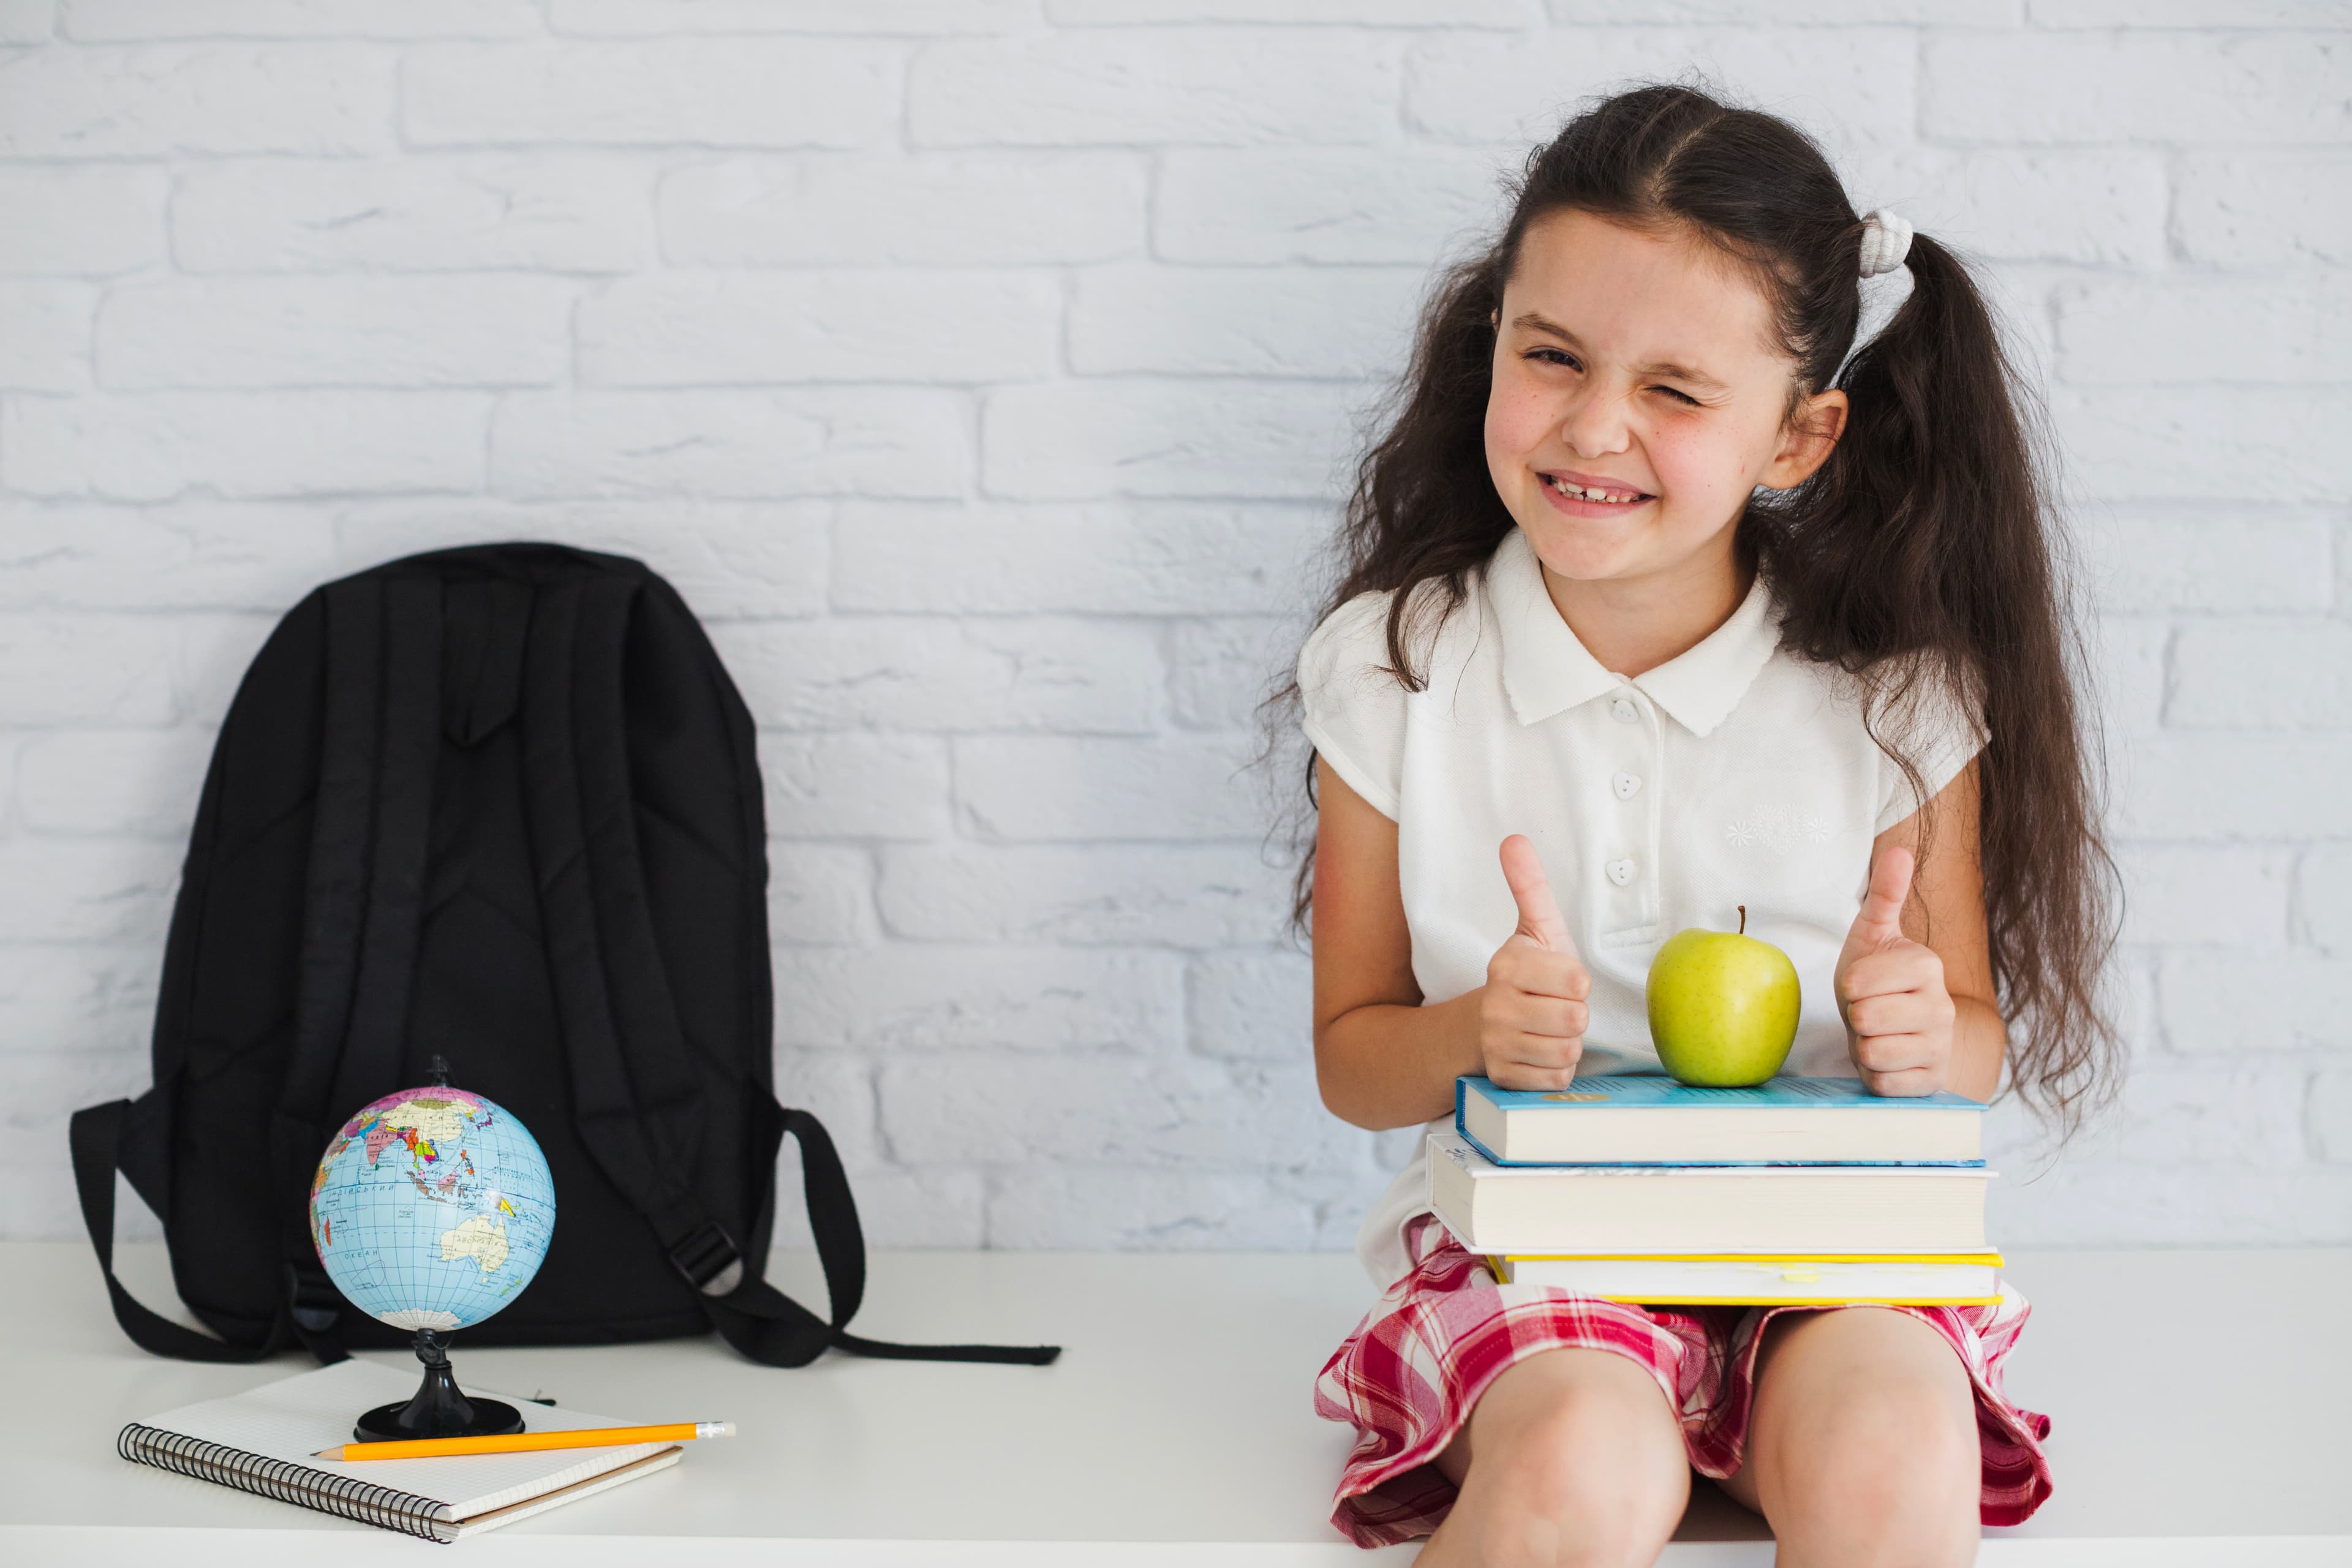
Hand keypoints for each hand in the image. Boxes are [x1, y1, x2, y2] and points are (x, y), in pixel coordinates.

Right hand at [1477, 835, 1591, 1090]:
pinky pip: (1556, 1080)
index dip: (1577, 982)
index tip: (1558, 979)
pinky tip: (1539, 1055)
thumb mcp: (1533, 929)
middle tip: (1554, 1007)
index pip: (1577, 979)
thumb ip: (1529, 885)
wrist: (1480, 1027)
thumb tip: (1514, 839)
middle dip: (1574, 1016)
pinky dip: (1555, 1072)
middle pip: (1575, 1018)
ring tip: (1547, 1031)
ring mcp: (1497, 1045)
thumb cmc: (1524, 976)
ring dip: (1566, 1044)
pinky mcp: (1504, 1079)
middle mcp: (1496, 1005)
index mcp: (1507, 965)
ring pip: (1567, 1051)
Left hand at [1835, 846, 1955, 1095]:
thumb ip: (1884, 894)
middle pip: (1864, 1019)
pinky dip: (1875, 1075)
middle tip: (1868, 1011)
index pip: (1858, 983)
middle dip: (1855, 1018)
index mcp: (1927, 965)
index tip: (1865, 983)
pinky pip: (1884, 1084)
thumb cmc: (1876, 977)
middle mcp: (1942, 1007)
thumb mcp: (1872, 932)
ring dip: (1864, 1046)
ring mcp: (1941, 1047)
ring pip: (1873, 1053)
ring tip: (1877, 1033)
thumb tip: (1899, 851)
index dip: (1849, 985)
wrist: (1891, 1026)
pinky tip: (1887, 1059)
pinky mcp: (1932, 1082)